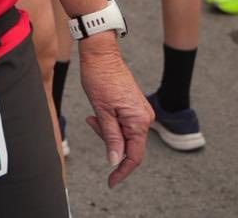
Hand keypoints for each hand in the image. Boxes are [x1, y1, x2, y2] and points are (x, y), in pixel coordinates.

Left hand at [78, 38, 151, 187]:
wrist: (101, 54)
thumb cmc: (99, 78)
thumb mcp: (102, 111)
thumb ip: (111, 137)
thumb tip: (115, 161)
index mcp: (139, 121)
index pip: (134, 156)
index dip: (122, 171)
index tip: (111, 182)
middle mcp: (145, 117)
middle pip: (128, 145)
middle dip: (109, 142)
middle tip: (92, 123)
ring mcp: (140, 111)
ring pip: (124, 134)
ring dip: (107, 131)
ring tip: (93, 116)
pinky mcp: (134, 106)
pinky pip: (123, 124)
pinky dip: (110, 123)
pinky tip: (98, 113)